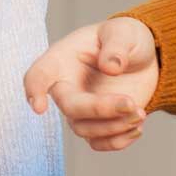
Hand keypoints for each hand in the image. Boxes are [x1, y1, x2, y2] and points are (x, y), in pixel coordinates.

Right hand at [22, 17, 158, 150]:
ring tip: (140, 113)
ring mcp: (80, 108)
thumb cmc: (123, 38)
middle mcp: (66, 87)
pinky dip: (119, 141)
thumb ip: (116, 46)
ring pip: (84, 130)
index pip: (39, 75)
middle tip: (132, 103)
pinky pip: (98, 143)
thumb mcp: (123, 32)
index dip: (35, 90)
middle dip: (100, 109)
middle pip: (70, 107)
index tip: (39, 107)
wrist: (140, 58)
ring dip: (114, 127)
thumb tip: (110, 67)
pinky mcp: (96, 125)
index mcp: (63, 59)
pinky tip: (137, 126)